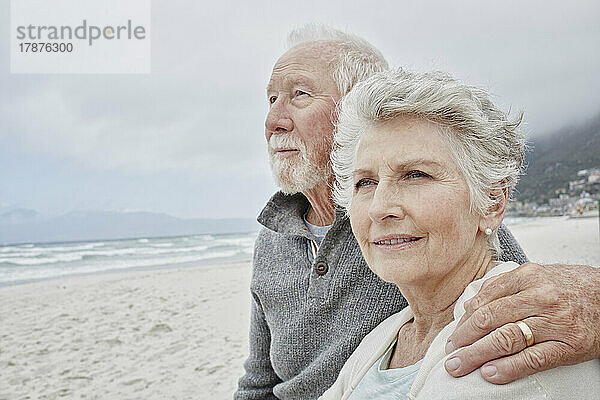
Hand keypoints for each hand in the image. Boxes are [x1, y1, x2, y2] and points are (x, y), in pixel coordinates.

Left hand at [444, 262, 599, 383]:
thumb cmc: (567, 289)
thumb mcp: (535, 277)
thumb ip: (503, 288)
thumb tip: (469, 307)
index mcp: (527, 277)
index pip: (484, 300)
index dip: (464, 320)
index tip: (454, 334)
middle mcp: (540, 297)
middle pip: (490, 319)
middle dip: (464, 339)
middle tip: (451, 353)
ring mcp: (555, 321)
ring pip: (506, 339)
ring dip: (477, 354)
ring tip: (460, 365)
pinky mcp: (569, 344)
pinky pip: (533, 359)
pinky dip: (508, 368)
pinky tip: (490, 373)